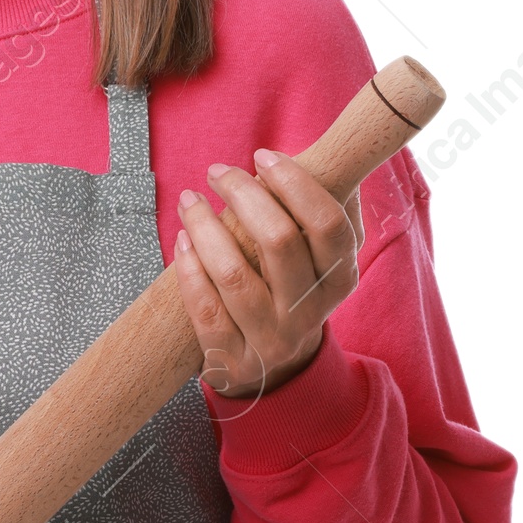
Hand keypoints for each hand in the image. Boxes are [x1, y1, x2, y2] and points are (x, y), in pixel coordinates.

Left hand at [171, 149, 364, 404]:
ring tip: (190, 200)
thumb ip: (320, 208)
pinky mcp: (234, 361)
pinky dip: (188, 268)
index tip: (261, 156)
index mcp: (340, 279)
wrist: (273, 368)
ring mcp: (272, 341)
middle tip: (217, 171)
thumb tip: (321, 154)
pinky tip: (182, 240)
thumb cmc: (289, 288)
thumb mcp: (317, 255)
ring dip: (205, 225)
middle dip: (242, 193)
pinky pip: (204, 309)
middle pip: (279, 240)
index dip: (294, 182)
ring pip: (233, 273)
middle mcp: (310, 312)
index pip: (328, 224)